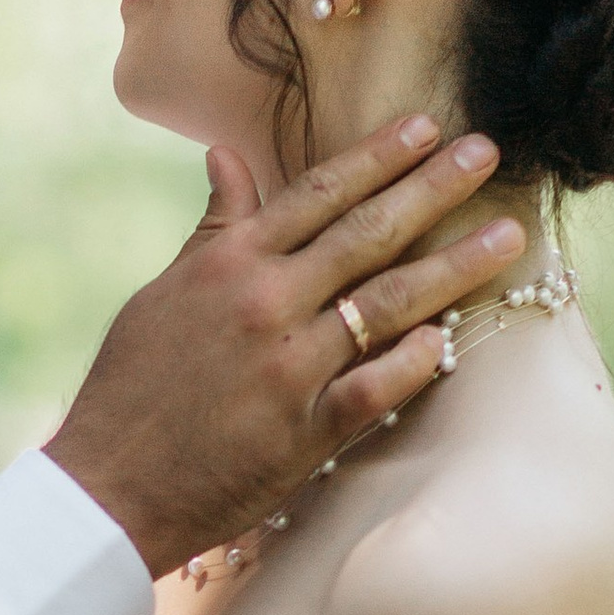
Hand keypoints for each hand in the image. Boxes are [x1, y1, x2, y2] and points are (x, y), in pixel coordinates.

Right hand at [47, 121, 526, 578]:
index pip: (318, 194)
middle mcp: (266, 304)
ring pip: (389, 304)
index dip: (377, 157)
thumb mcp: (162, 294)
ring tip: (507, 237)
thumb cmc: (129, 389)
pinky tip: (452, 337)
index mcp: (229, 264)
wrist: (106, 487)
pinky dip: (415, 362)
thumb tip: (228, 156)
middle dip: (433, 188)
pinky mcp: (304, 433)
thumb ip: (213, 229)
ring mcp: (290, 369)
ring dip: (454, 266)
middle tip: (487, 152)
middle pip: (367, 235)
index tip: (426, 127)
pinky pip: (377, 388)